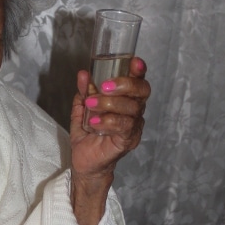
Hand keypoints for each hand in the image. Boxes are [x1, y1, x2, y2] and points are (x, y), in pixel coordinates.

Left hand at [68, 57, 150, 224]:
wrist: (85, 163)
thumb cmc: (88, 135)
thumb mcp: (83, 109)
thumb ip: (85, 91)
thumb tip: (84, 74)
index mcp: (127, 100)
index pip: (139, 82)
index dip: (139, 71)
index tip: (134, 61)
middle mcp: (135, 111)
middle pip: (141, 92)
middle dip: (124, 84)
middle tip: (104, 86)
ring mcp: (134, 126)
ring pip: (131, 109)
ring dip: (109, 104)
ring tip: (91, 105)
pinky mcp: (128, 141)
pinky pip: (124, 127)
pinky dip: (108, 121)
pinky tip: (94, 123)